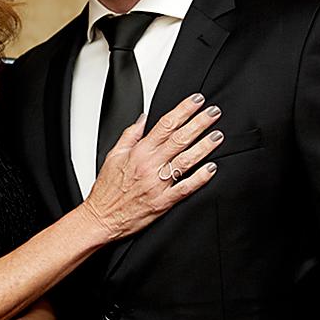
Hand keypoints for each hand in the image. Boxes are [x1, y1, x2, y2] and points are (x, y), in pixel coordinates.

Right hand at [84, 93, 221, 241]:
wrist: (101, 218)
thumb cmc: (106, 190)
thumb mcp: (113, 156)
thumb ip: (130, 135)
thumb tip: (143, 118)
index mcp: (138, 153)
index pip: (165, 125)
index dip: (183, 110)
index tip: (196, 101)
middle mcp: (149, 166)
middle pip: (179, 139)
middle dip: (199, 123)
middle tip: (214, 112)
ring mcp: (158, 184)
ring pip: (186, 161)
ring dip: (204, 146)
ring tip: (217, 136)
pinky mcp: (163, 202)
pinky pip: (185, 188)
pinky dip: (200, 178)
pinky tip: (211, 168)